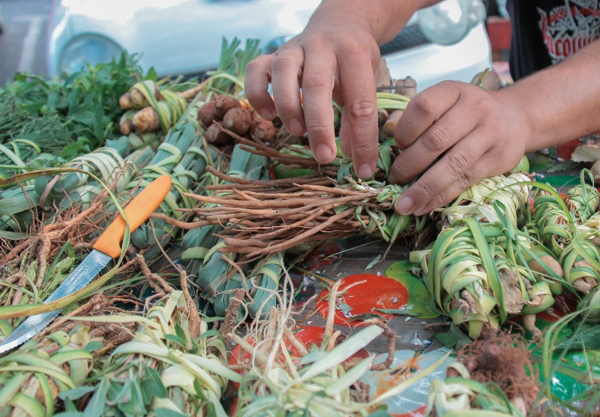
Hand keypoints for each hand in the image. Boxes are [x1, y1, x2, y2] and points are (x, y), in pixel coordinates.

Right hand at [245, 22, 381, 178]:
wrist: (339, 22)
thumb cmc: (354, 60)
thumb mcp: (368, 81)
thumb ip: (359, 116)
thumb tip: (354, 156)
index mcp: (354, 54)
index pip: (361, 102)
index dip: (363, 140)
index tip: (363, 169)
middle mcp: (322, 47)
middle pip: (317, 86)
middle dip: (320, 127)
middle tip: (324, 157)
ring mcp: (294, 48)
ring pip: (283, 73)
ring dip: (288, 108)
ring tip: (298, 132)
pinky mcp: (273, 54)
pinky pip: (255, 71)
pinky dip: (257, 95)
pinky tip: (268, 115)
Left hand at [389, 81, 531, 215]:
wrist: (515, 118)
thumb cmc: (466, 113)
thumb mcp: (446, 102)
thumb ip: (421, 120)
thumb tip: (392, 151)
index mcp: (454, 91)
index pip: (424, 107)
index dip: (404, 130)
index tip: (396, 146)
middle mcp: (475, 108)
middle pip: (436, 140)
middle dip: (409, 165)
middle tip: (394, 179)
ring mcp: (490, 134)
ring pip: (452, 165)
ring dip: (423, 189)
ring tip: (404, 205)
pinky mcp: (498, 159)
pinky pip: (465, 181)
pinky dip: (440, 197)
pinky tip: (423, 207)